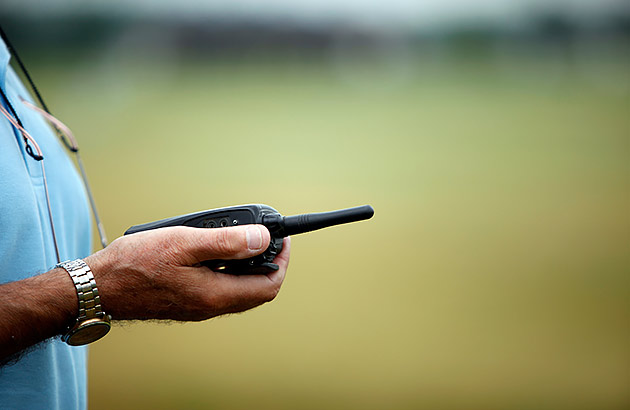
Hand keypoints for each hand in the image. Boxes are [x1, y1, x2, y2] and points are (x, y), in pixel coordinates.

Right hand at [85, 225, 289, 320]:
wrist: (98, 287)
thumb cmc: (134, 265)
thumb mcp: (184, 243)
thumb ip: (227, 242)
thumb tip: (262, 239)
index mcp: (215, 294)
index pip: (268, 285)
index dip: (282, 261)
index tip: (282, 240)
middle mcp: (210, 305)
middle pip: (256, 290)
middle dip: (268, 262)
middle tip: (266, 238)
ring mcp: (199, 305)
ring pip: (239, 288)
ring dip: (248, 266)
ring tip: (242, 239)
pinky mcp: (187, 301)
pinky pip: (220, 288)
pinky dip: (228, 270)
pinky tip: (215, 251)